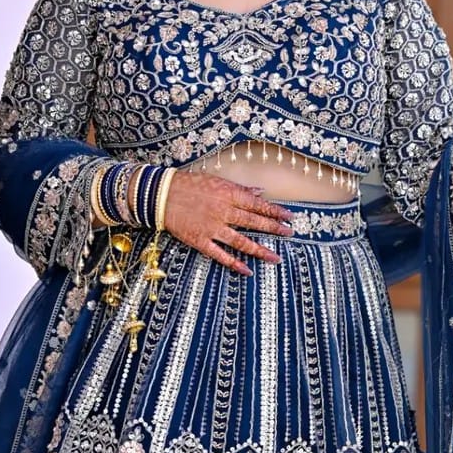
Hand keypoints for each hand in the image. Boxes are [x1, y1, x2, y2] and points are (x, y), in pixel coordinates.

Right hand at [163, 171, 293, 274]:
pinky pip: (220, 255)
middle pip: (254, 222)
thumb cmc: (190, 184)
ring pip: (241, 242)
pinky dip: (234, 264)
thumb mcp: (218, 181)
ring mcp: (212, 228)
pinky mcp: (200, 240)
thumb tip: (260, 192)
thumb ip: (240, 189)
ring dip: (260, 250)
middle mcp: (224, 211)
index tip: (290, 216)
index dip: (275, 211)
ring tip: (275, 258)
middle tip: (290, 234)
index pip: (258, 204)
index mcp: (229, 194)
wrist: (162, 194)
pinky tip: (247, 270)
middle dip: (274, 229)